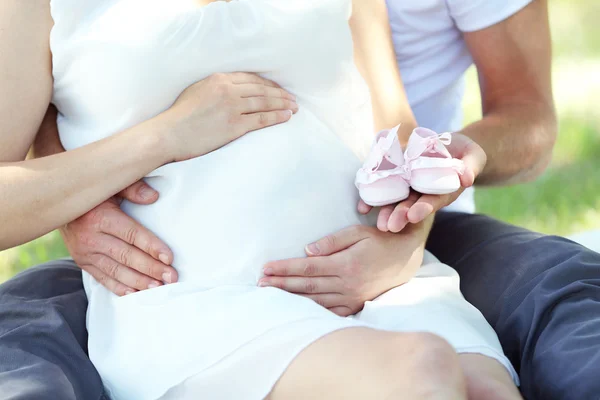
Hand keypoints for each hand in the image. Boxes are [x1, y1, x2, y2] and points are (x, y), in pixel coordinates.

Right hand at [61, 181, 175, 295]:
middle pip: (127, 256)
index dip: (152, 246)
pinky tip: (136, 293)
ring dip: (139, 282)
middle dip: (151, 268)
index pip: (131, 234)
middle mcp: (91, 237)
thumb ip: (133, 188)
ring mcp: (85, 253)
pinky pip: (103, 278)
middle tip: (171, 277)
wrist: (59, 205)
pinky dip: (120, 288)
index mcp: (101, 217)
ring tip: (158, 288)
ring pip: (116, 271)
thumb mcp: (111, 185)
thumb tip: (153, 197)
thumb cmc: (93, 194)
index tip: (169, 258)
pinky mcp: (83, 262)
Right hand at [162, 72, 297, 161]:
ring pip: (264, 103)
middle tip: (292, 98)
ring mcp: (232, 108)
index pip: (251, 79)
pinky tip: (286, 117)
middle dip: (280, 93)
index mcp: (218, 79)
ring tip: (294, 107)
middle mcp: (227, 90)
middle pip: (261, 89)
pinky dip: (276, 117)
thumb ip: (215, 87)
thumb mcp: (196, 91)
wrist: (169, 134)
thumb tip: (231, 88)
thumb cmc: (179, 116)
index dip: (268, 83)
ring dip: (282, 104)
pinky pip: (261, 119)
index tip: (278, 88)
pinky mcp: (234, 126)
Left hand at [260, 224, 425, 315]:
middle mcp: (346, 284)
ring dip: (291, 299)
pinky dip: (312, 312)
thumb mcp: (357, 233)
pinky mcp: (356, 305)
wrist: (405, 258)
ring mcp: (351, 297)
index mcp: (345, 264)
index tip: (266, 268)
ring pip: (315, 301)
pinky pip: (330, 312)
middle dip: (281, 285)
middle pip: (306, 286)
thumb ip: (331, 242)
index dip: (284, 268)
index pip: (307, 268)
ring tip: (271, 296)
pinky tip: (296, 310)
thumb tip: (307, 251)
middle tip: (260, 284)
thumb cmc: (379, 241)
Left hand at [361, 132, 486, 231]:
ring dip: (385, 211)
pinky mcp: (397, 173)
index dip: (423, 208)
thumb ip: (470, 166)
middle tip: (390, 226)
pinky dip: (372, 196)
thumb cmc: (465, 154)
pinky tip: (362, 207)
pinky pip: (383, 185)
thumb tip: (467, 178)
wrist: (450, 146)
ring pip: (395, 200)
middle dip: (400, 215)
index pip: (432, 201)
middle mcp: (422, 192)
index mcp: (441, 192)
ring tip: (378, 223)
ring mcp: (408, 184)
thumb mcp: (473, 157)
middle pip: (410, 205)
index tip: (414, 214)